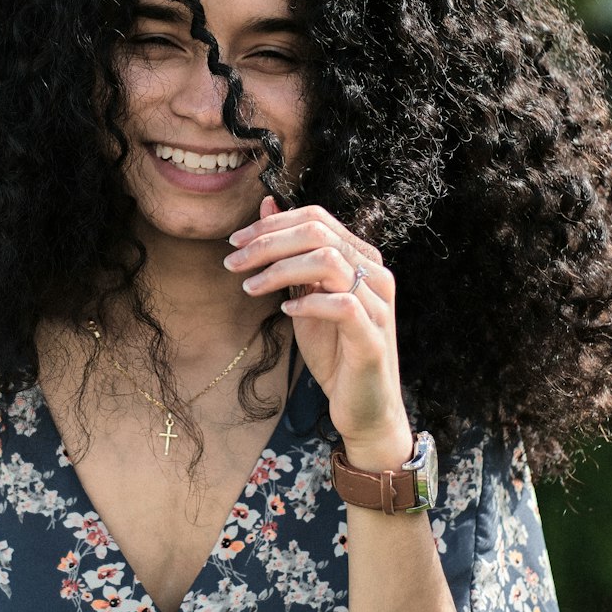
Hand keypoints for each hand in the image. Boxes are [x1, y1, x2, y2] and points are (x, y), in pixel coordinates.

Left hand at [223, 197, 412, 467]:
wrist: (363, 406)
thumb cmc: (335, 350)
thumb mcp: (304, 295)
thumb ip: (290, 254)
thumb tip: (266, 205)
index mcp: (361, 257)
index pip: (316, 218)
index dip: (271, 224)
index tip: (235, 241)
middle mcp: (376, 273)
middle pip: (318, 233)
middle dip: (268, 243)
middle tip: (233, 262)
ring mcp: (378, 304)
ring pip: (329, 261)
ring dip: (280, 270)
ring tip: (250, 287)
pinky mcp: (374, 336)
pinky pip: (343, 305)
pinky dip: (308, 303)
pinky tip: (285, 312)